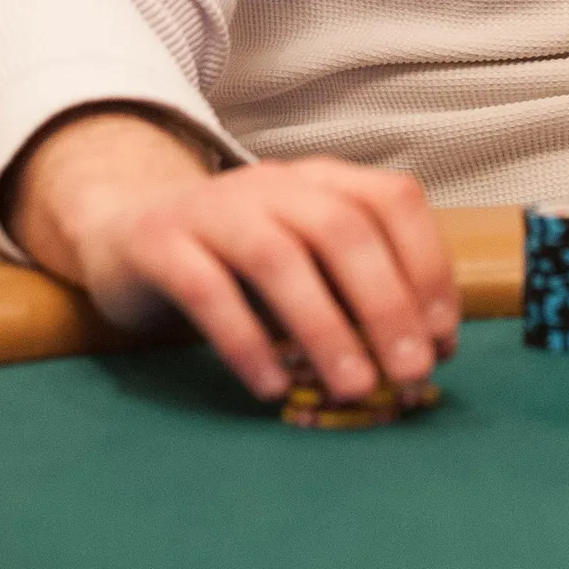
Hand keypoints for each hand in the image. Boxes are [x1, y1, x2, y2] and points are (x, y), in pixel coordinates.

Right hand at [12, 113, 458, 402]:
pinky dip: (246, 341)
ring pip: (278, 257)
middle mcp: (272, 183)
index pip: (393, 201)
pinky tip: (273, 388)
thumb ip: (352, 295)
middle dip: (387, 303)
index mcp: (320, 180)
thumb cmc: (236, 261)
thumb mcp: (303, 262)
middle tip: (411, 371)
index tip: (445, 337)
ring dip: (325, 326)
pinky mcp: (159, 243)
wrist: (124, 231)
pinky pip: (206, 289)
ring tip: (353, 388)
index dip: (428, 266)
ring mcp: (213, 208)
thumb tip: (421, 355)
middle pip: (343, 229)